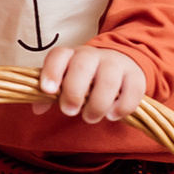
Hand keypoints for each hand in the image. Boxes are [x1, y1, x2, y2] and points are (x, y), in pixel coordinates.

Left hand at [33, 45, 147, 123]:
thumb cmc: (86, 77)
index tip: (48, 90)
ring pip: (108, 80)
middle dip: (74, 91)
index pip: (59, 55)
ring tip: (90, 118)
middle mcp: (93, 56)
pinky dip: (122, 106)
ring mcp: (116, 64)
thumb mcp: (67, 81)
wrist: (121, 62)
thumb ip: (52, 94)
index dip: (52, 71)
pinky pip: (133, 90)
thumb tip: (37, 109)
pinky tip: (112, 116)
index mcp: (72, 55)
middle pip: (83, 66)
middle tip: (69, 112)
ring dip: (97, 104)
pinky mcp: (136, 76)